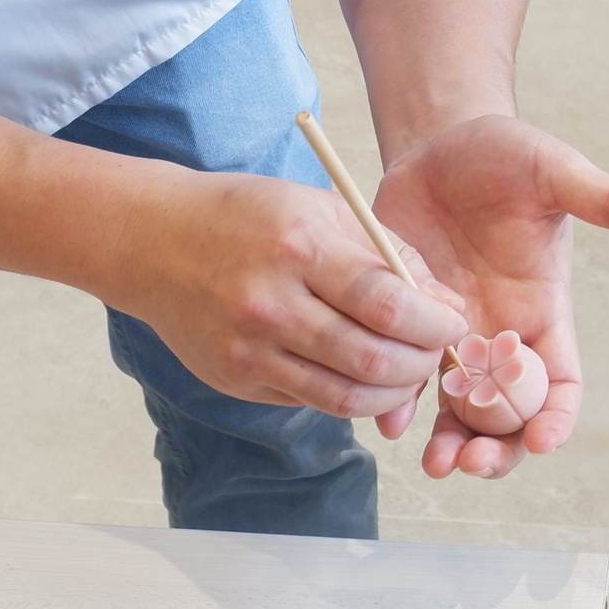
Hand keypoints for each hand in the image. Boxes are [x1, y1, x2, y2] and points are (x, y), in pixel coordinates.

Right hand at [114, 168, 467, 426]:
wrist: (154, 241)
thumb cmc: (247, 215)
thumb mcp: (320, 207)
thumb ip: (387, 252)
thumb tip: (445, 304)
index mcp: (299, 247)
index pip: (386, 302)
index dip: (433, 323)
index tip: (453, 323)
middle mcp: (271, 304)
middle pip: (372, 359)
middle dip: (422, 364)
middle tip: (436, 352)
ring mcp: (250, 350)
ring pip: (345, 397)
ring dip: (393, 393)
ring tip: (408, 371)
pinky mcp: (236, 380)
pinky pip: (312, 401)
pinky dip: (351, 396)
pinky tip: (364, 376)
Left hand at [372, 114, 608, 479]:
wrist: (438, 141)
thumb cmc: (505, 155)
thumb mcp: (558, 174)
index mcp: (543, 312)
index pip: (560, 383)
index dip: (555, 418)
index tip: (541, 441)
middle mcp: (501, 335)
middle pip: (507, 416)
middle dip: (496, 449)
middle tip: (470, 463)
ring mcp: (453, 334)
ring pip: (457, 412)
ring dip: (449, 445)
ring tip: (434, 463)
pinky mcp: (405, 322)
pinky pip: (405, 379)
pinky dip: (399, 406)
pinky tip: (391, 420)